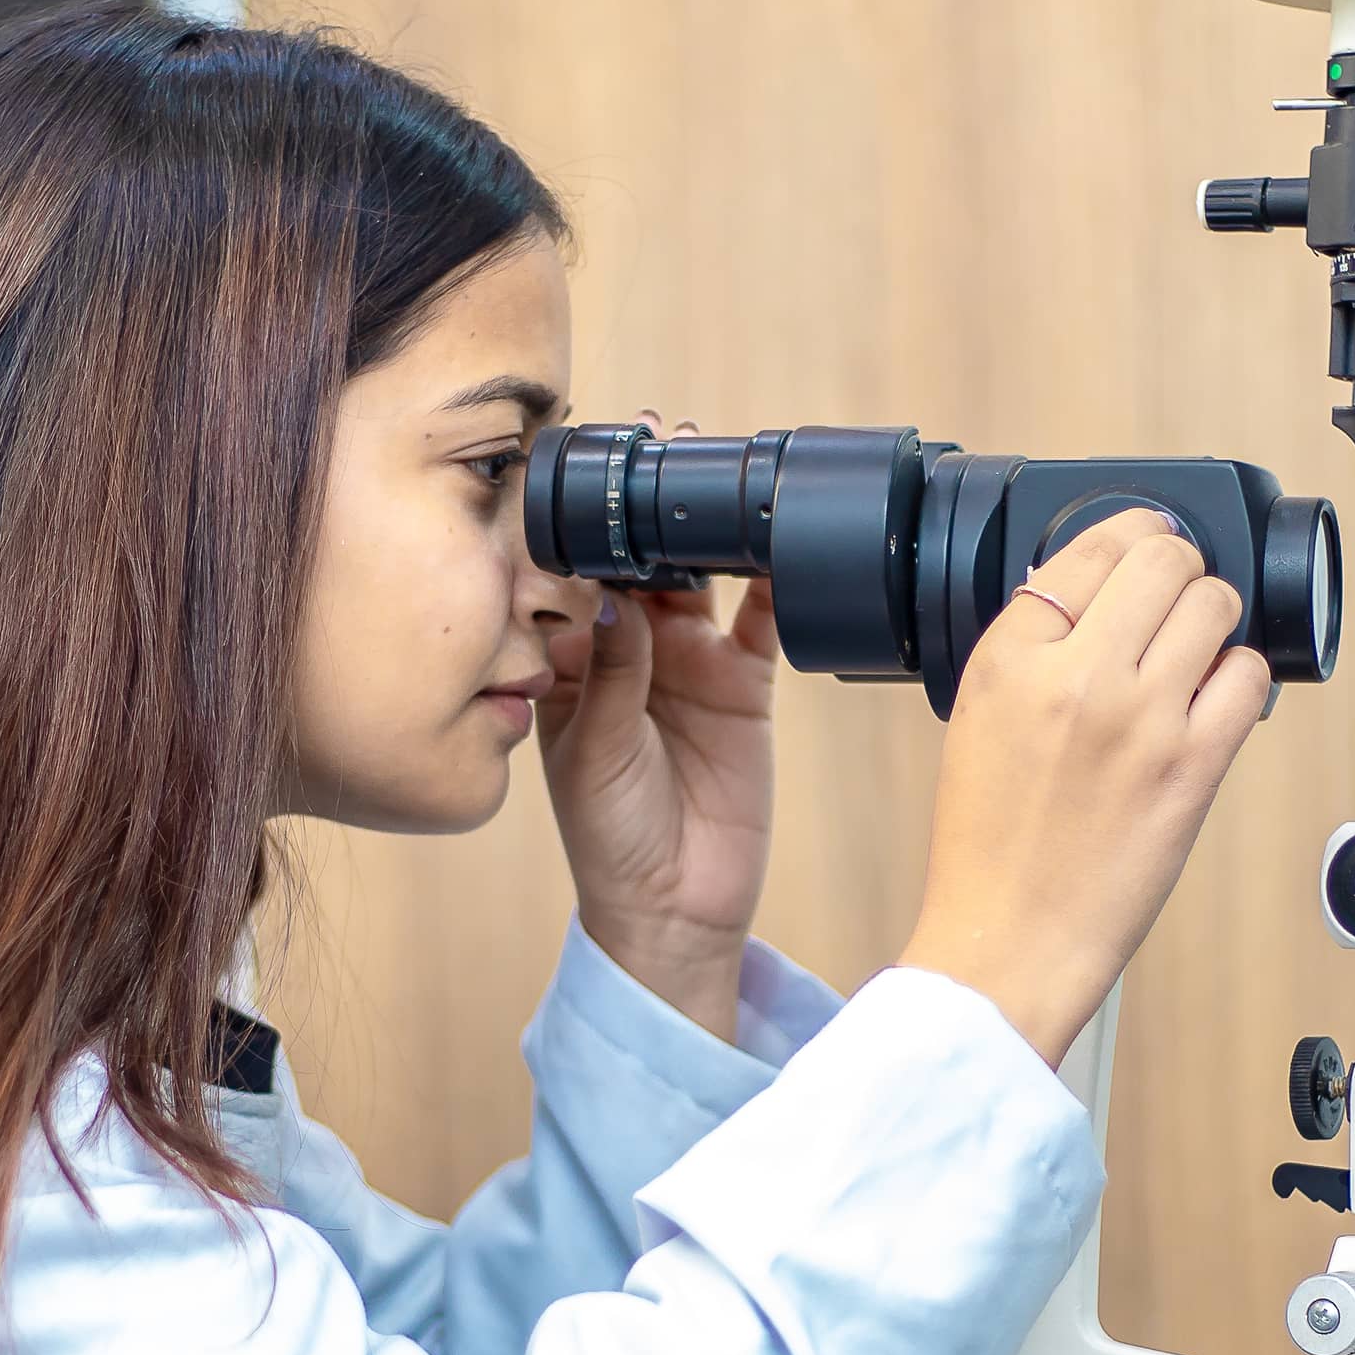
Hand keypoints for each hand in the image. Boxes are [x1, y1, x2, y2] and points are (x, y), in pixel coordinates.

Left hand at [538, 424, 781, 1037]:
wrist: (676, 908)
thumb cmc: (609, 839)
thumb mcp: (594, 754)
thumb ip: (612, 677)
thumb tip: (620, 602)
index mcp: (573, 661)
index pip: (574, 578)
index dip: (582, 528)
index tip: (588, 479)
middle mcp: (630, 651)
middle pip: (639, 561)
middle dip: (649, 507)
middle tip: (664, 447)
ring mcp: (690, 662)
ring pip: (700, 576)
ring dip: (708, 529)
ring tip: (720, 477)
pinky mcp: (744, 683)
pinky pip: (762, 621)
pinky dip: (773, 585)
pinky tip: (781, 548)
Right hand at [899, 510, 1271, 1064]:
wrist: (1008, 938)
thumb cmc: (990, 844)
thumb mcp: (980, 717)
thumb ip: (1034, 647)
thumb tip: (1100, 591)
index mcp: (1011, 657)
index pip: (1092, 547)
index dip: (1132, 537)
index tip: (1146, 548)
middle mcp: (1076, 674)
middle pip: (1163, 560)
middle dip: (1179, 568)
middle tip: (1176, 595)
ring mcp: (1142, 718)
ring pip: (1214, 604)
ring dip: (1214, 616)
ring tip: (1196, 648)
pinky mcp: (1193, 765)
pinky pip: (1247, 675)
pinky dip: (1240, 676)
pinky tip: (1215, 698)